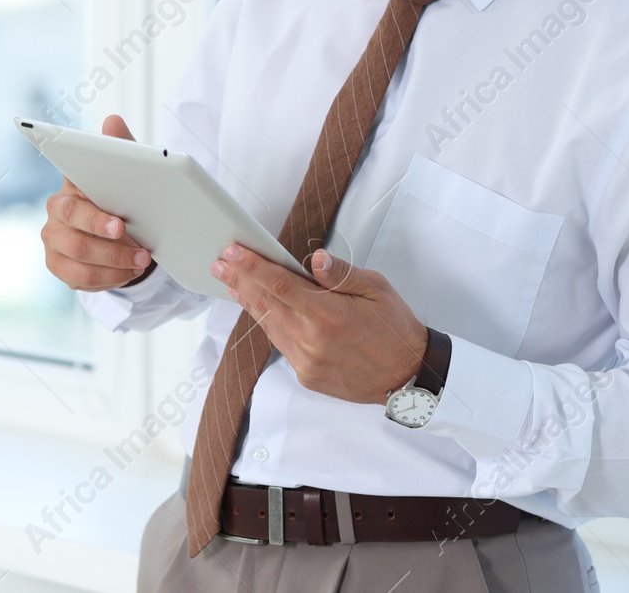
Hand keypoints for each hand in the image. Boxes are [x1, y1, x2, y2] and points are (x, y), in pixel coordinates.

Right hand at [40, 114, 154, 291]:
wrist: (117, 231)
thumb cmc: (119, 197)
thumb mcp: (126, 172)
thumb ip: (120, 147)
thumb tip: (112, 120)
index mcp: (69, 188)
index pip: (73, 200)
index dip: (95, 217)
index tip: (120, 225)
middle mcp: (55, 214)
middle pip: (75, 234)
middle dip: (111, 245)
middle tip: (140, 249)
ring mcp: (54, 242)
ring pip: (80, 259)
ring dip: (115, 263)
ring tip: (141, 262)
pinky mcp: (59, 267)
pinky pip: (81, 279)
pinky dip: (110, 278)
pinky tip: (128, 272)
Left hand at [210, 244, 425, 406]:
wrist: (408, 376)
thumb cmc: (395, 328)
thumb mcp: (377, 289)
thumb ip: (341, 274)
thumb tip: (315, 259)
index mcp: (329, 315)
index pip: (279, 285)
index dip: (252, 267)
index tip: (232, 252)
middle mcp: (312, 340)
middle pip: (265, 304)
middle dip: (239, 281)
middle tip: (219, 263)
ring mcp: (307, 361)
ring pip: (268, 325)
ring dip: (249, 301)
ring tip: (232, 282)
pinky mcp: (306, 375)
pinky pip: (280, 344)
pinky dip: (268, 323)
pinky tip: (261, 309)